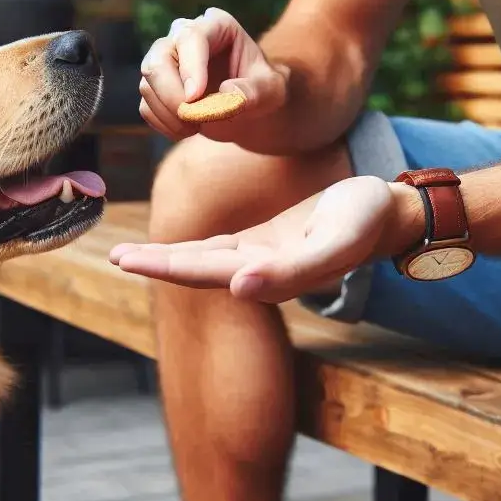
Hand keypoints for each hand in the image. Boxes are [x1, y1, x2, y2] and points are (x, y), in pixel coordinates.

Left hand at [111, 176, 405, 302]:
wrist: (387, 214)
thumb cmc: (363, 223)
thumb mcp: (332, 243)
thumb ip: (290, 271)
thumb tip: (238, 286)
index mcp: (267, 275)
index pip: (204, 271)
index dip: (163, 266)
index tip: (126, 260)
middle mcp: (257, 272)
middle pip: (194, 269)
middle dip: (154, 264)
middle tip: (113, 256)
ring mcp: (260, 259)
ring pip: (202, 260)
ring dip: (166, 258)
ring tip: (129, 254)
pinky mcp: (265, 243)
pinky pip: (219, 247)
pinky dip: (191, 247)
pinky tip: (171, 248)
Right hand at [138, 7, 286, 141]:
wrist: (250, 107)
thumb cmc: (263, 91)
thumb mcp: (272, 91)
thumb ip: (254, 92)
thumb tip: (228, 94)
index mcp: (216, 26)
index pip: (191, 37)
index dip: (190, 68)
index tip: (196, 99)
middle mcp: (184, 37)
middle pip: (158, 58)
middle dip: (172, 95)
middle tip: (194, 119)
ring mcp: (166, 61)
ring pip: (147, 84)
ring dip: (170, 114)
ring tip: (199, 126)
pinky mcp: (155, 87)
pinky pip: (146, 107)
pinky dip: (164, 124)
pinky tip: (188, 129)